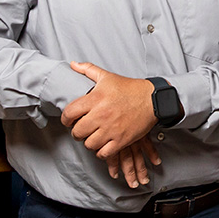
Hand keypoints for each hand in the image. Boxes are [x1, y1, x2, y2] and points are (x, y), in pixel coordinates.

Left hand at [61, 62, 160, 184]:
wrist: (153, 99)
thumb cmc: (130, 89)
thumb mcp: (108, 76)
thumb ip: (88, 70)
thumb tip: (73, 64)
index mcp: (96, 99)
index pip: (69, 113)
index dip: (65, 119)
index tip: (69, 120)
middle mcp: (102, 115)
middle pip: (77, 132)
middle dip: (77, 132)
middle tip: (82, 129)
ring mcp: (111, 129)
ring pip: (89, 144)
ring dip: (89, 142)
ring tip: (93, 137)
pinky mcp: (121, 140)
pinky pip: (103, 153)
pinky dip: (101, 151)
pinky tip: (103, 144)